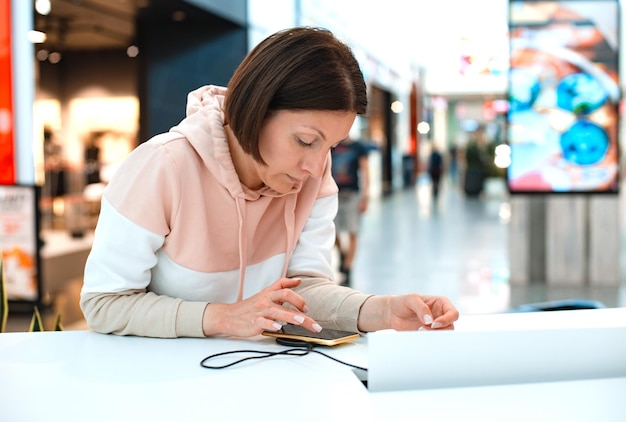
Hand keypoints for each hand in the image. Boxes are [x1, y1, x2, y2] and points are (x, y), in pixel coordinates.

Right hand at [201, 278, 321, 337]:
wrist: (228, 316)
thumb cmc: (249, 306)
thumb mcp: (265, 293)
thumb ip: (281, 286)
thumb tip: (298, 281)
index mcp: (269, 294)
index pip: (285, 289)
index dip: (297, 296)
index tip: (306, 307)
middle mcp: (266, 301)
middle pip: (286, 298)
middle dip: (300, 306)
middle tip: (310, 317)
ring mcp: (260, 311)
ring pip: (277, 311)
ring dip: (290, 316)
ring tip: (300, 321)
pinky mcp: (253, 322)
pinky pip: (263, 322)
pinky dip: (271, 325)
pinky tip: (278, 328)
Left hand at [357, 294, 458, 331]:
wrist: (391, 313)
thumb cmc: (402, 302)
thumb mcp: (411, 299)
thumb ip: (421, 308)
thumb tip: (430, 320)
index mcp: (441, 303)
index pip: (453, 313)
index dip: (447, 319)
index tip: (433, 323)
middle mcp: (441, 315)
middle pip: (451, 326)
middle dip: (440, 330)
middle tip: (424, 328)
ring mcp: (435, 326)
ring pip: (444, 335)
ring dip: (433, 335)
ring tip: (419, 330)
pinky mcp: (428, 334)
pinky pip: (434, 340)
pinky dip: (428, 340)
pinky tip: (418, 335)